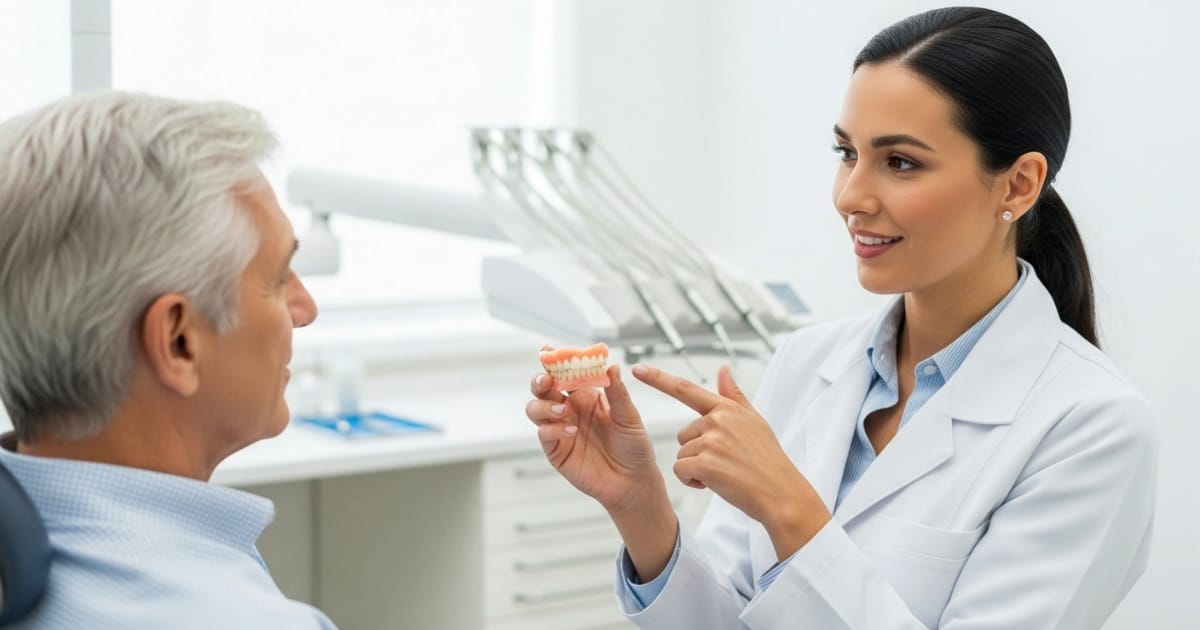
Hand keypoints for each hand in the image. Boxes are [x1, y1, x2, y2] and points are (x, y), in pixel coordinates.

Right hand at [525, 359, 664, 513]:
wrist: (633, 481)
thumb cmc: (634, 447)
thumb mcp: (629, 417)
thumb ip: (617, 393)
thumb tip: (612, 367)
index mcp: (586, 395)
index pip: (566, 373)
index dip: (554, 361)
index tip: (548, 351)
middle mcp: (570, 409)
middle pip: (543, 388)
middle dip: (540, 380)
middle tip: (547, 380)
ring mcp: (560, 429)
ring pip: (536, 409)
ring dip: (544, 406)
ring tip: (563, 411)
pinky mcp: (556, 450)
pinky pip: (544, 434)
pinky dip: (552, 429)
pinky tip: (571, 431)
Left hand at [633, 363, 830, 559]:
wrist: (781, 493)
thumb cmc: (768, 460)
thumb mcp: (754, 421)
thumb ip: (733, 395)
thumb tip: (723, 368)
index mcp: (727, 408)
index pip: (686, 389)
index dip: (658, 378)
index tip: (636, 368)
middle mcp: (718, 420)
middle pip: (683, 436)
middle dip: (697, 452)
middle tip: (725, 462)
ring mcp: (712, 441)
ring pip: (681, 455)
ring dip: (696, 469)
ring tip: (725, 473)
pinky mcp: (706, 463)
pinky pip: (680, 470)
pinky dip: (693, 481)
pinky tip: (716, 483)